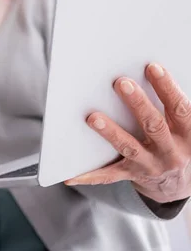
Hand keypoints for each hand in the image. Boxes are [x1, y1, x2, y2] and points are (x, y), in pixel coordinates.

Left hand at [65, 63, 190, 203]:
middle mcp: (170, 151)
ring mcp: (150, 164)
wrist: (176, 183)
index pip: (180, 108)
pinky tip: (70, 174)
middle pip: (154, 125)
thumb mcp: (182, 126)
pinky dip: (89, 175)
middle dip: (138, 103)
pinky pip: (108, 175)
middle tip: (121, 82)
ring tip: (93, 118)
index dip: (168, 88)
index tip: (153, 67)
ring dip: (111, 132)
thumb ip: (168, 105)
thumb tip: (147, 71)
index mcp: (187, 134)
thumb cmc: (175, 141)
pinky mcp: (131, 174)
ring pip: (129, 146)